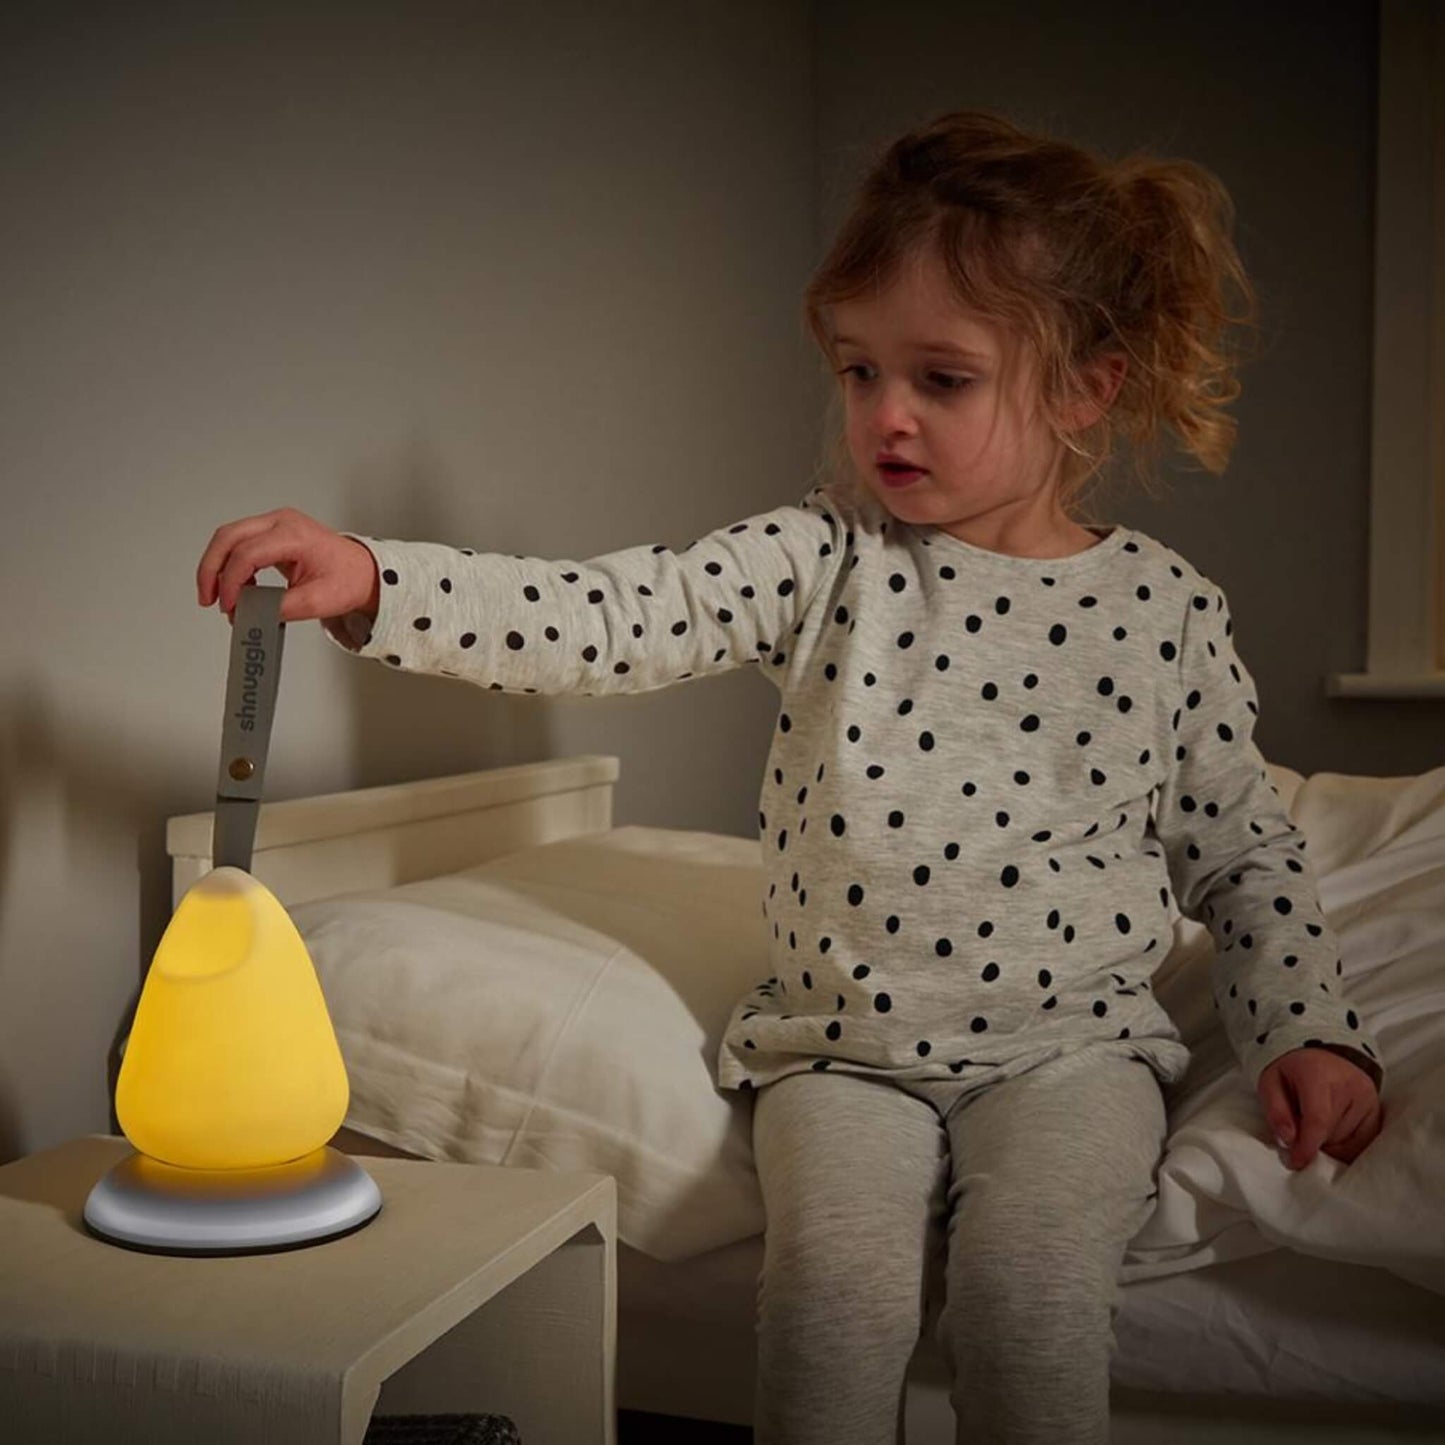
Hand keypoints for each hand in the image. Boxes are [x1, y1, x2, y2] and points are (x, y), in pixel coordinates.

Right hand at [196, 507, 379, 624]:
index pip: (247, 553)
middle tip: (208, 597)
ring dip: (217, 567)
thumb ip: (280, 608)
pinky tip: (238, 588)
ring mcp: (275, 524)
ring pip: (228, 538)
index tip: (229, 606)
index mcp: (295, 534)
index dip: (232, 582)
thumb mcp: (317, 601)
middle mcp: (281, 522)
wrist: (363, 572)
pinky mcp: (271, 533)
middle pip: (228, 537)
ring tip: (221, 598)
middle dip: (211, 569)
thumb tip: (250, 613)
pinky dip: (231, 566)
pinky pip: (239, 543)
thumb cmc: (348, 579)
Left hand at [1256, 1045, 1382, 1170]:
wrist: (1321, 1048)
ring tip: (1316, 1124)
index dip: (1307, 1146)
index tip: (1296, 1162)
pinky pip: (1365, 1141)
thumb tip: (1288, 1141)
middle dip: (1313, 1141)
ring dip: (1329, 1143)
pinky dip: (1347, 1145)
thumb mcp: (1270, 1082)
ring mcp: (1368, 1097)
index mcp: (1318, 1075)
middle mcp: (1350, 1086)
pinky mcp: (1377, 1108)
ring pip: (1348, 1142)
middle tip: (1299, 1127)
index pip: (1318, 1120)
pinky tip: (1333, 1132)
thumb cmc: (1291, 1069)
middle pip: (1331, 1135)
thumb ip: (1276, 1111)